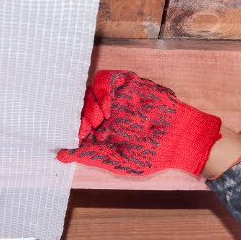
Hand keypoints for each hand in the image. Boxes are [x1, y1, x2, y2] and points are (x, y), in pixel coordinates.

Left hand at [56, 70, 222, 176]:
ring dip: (91, 102)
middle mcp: (105, 114)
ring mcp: (116, 99)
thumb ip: (89, 155)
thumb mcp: (117, 161)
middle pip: (79, 104)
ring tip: (102, 117)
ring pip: (90, 90)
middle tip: (90, 126)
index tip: (76, 134)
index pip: (74, 123)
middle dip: (79, 113)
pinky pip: (108, 78)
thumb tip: (59, 155)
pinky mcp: (129, 86)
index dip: (70, 126)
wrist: (181, 140)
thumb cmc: (151, 155)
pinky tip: (110, 103)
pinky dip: (105, 87)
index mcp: (100, 132)